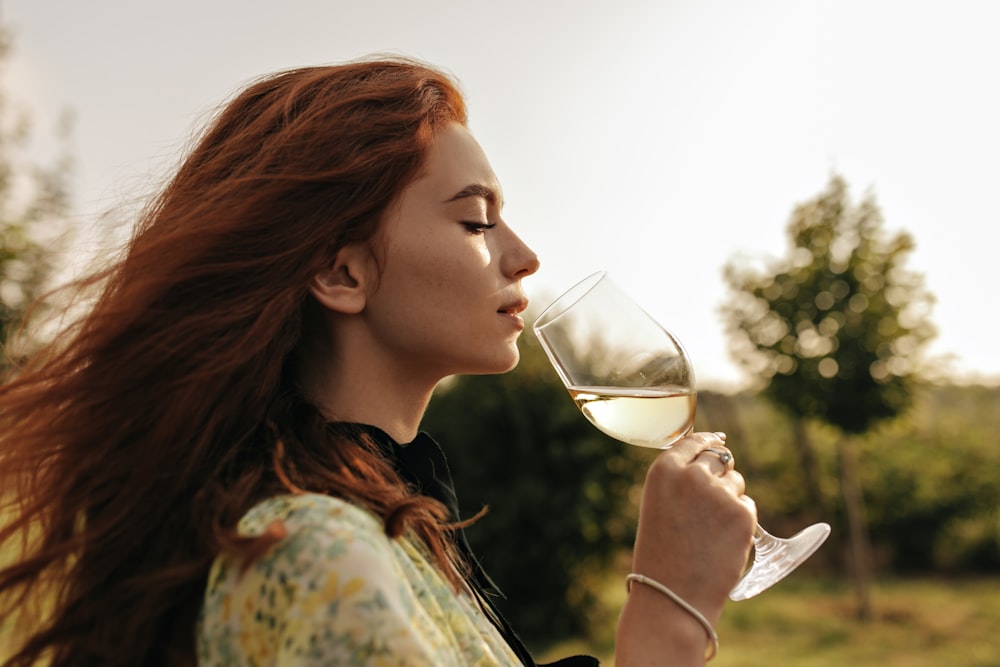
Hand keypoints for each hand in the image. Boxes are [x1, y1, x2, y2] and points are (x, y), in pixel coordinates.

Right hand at [630, 432, 756, 623]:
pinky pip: (748, 505)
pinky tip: (722, 541)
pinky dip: (741, 521)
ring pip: (736, 482)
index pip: (693, 441)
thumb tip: (714, 455)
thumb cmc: (661, 554)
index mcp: (664, 471)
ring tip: (710, 531)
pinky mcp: (743, 513)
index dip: (708, 441)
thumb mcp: (659, 505)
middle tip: (712, 504)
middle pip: (718, 458)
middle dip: (720, 474)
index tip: (718, 440)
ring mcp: (719, 493)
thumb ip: (681, 481)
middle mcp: (692, 475)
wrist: (673, 594)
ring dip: (731, 498)